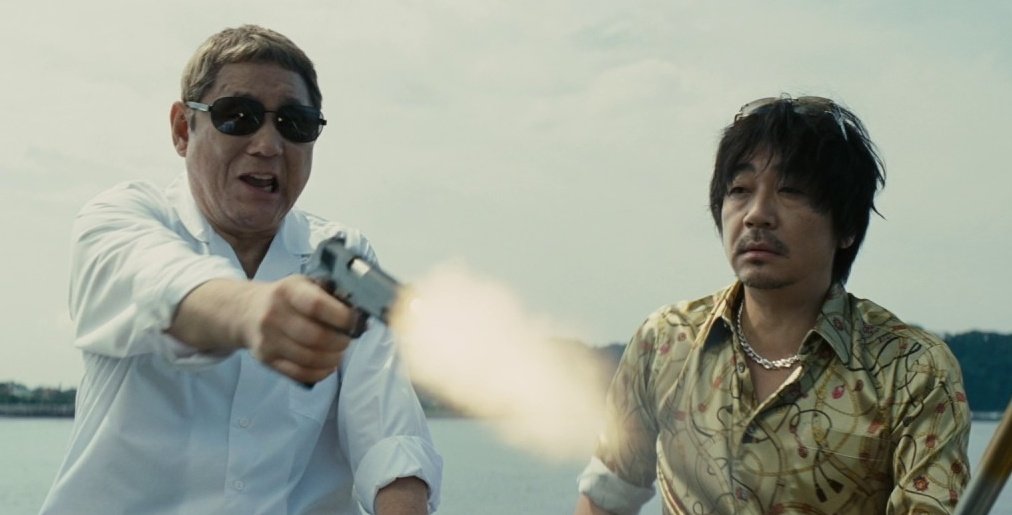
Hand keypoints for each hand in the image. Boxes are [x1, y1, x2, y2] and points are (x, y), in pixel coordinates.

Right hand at [168, 276, 360, 383]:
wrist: (245, 311)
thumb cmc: (285, 298)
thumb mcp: (303, 285)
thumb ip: (330, 296)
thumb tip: (363, 318)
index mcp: (287, 291)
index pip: (316, 305)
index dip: (341, 316)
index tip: (354, 321)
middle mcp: (274, 315)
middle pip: (316, 337)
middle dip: (340, 341)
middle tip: (347, 339)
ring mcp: (268, 340)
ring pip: (309, 358)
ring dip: (332, 359)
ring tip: (338, 352)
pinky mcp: (266, 359)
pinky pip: (298, 373)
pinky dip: (319, 372)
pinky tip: (327, 365)